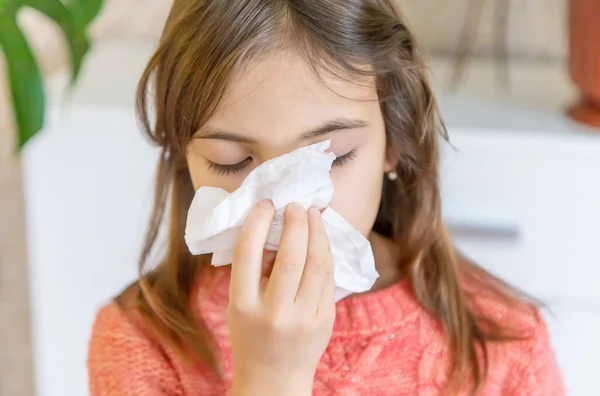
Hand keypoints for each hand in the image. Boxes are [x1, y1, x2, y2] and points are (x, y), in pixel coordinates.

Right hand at [228, 201, 335, 395]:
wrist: (273, 380)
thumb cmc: (250, 336)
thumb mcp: (238, 306)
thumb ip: (252, 272)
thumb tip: (275, 228)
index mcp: (242, 306)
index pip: (248, 253)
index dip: (257, 222)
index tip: (266, 204)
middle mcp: (274, 313)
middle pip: (291, 256)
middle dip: (296, 222)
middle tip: (296, 205)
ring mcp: (304, 318)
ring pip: (317, 264)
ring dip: (317, 232)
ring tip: (313, 214)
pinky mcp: (326, 321)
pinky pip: (328, 278)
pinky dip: (326, 252)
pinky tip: (322, 239)